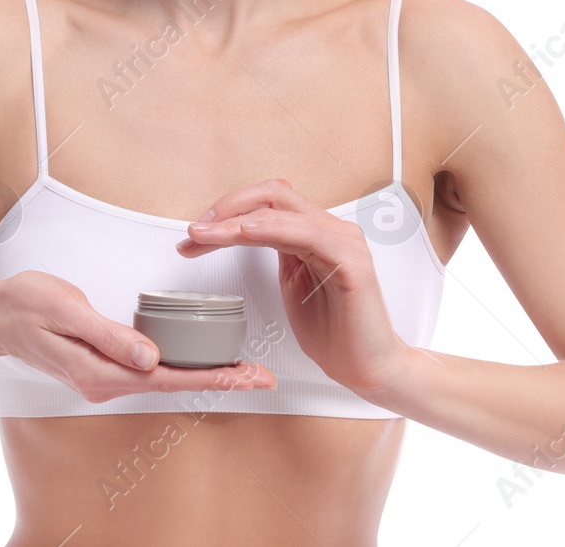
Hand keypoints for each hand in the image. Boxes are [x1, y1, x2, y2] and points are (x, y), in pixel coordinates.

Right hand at [0, 270, 277, 403]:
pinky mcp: (103, 367)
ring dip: (204, 374)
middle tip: (263, 376)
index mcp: (101, 372)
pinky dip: (181, 367)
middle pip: (175, 384)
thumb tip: (151, 357)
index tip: (248, 377)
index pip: (169, 378)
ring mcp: (104, 378)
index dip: (212, 377)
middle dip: (220, 380)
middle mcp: (106, 382)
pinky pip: (150, 372)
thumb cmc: (27, 306)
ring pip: (165, 379)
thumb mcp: (66, 310)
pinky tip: (199, 361)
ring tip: (243, 369)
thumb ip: (109, 336)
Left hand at [176, 178, 410, 395]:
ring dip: (237, 220)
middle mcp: (331, 230)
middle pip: (273, 195)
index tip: (196, 234)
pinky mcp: (351, 262)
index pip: (268, 203)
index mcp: (316, 233)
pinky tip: (248, 232)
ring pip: (283, 211)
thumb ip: (278, 254)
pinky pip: (307, 233)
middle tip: (196, 230)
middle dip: (227, 208)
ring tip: (207, 234)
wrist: (369, 368)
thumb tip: (241, 233)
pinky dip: (273, 228)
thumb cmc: (335, 333)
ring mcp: (344, 242)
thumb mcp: (293, 286)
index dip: (228, 210)